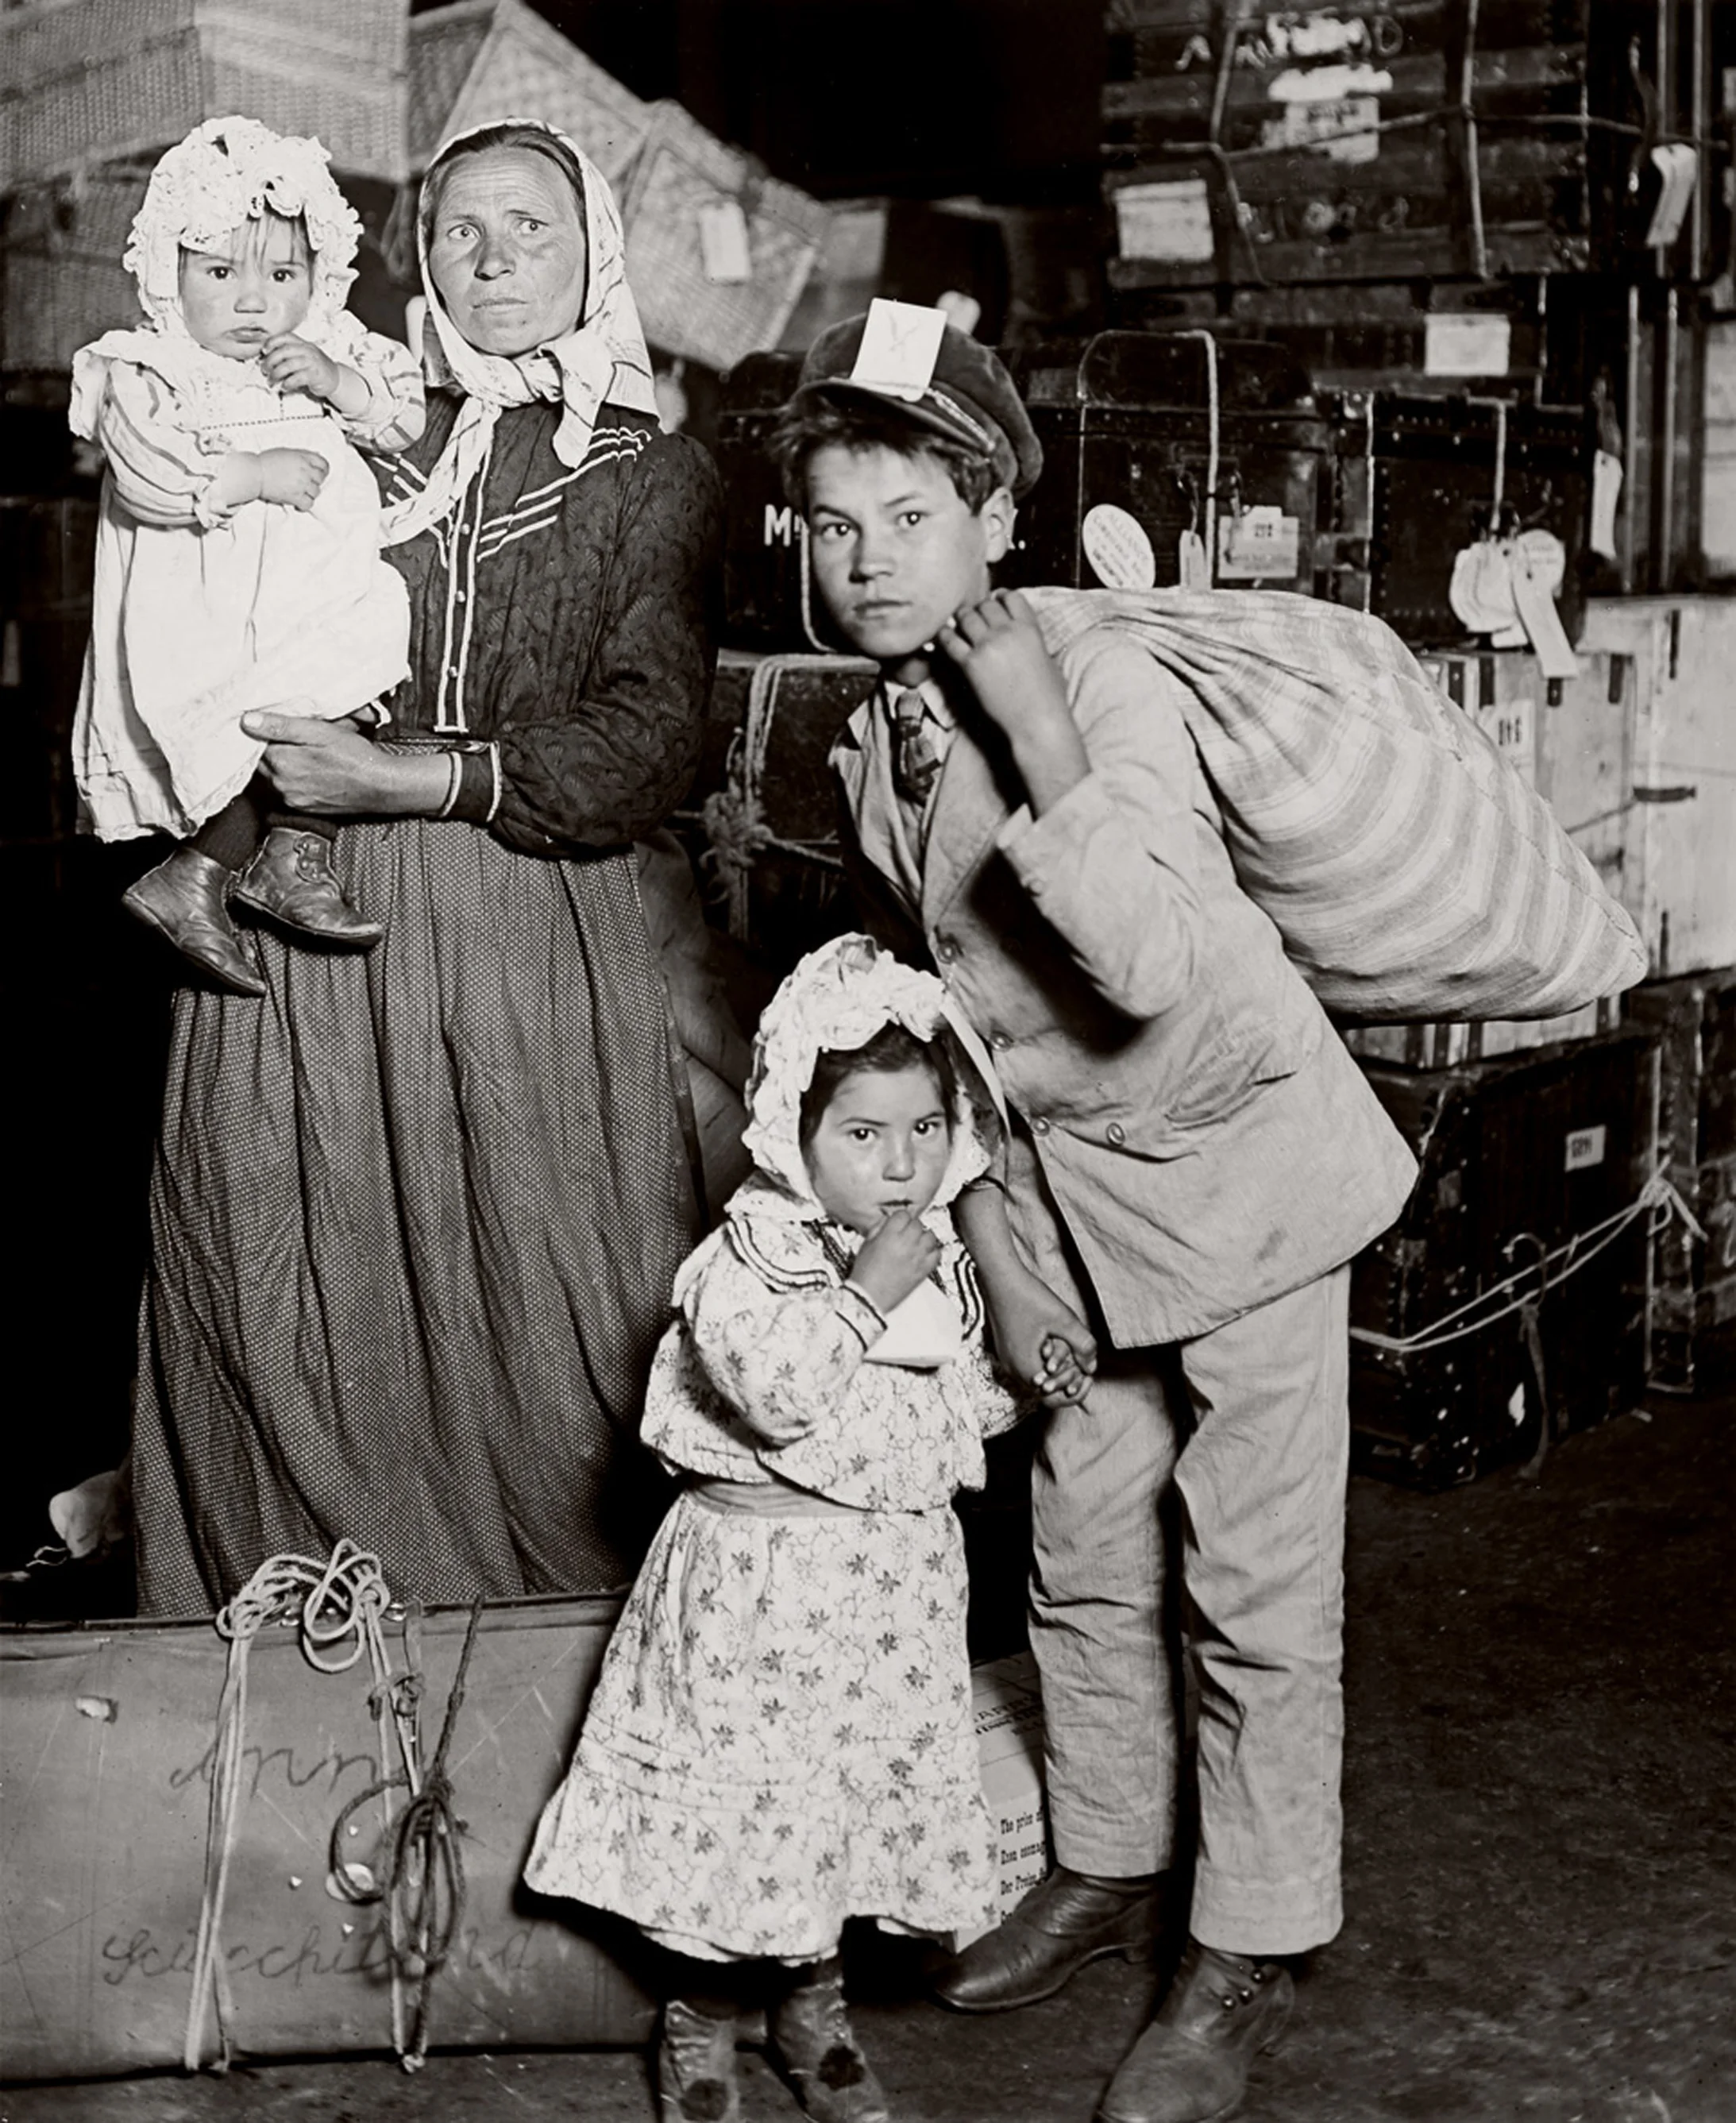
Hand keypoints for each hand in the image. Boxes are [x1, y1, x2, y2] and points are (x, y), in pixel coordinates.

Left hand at [242, 705, 446, 816]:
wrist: (380, 786)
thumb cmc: (354, 756)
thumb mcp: (319, 731)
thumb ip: (281, 726)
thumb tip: (246, 720)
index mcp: (282, 762)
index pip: (254, 744)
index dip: (265, 732)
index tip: (279, 726)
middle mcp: (281, 784)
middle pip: (263, 761)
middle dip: (275, 748)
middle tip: (299, 738)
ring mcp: (291, 799)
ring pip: (275, 776)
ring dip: (285, 764)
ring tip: (309, 754)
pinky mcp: (302, 808)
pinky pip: (288, 790)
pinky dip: (294, 779)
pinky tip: (313, 770)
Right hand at [256, 447, 328, 509]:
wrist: (255, 473)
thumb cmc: (266, 462)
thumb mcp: (286, 452)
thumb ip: (301, 456)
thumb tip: (311, 460)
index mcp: (302, 457)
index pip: (324, 464)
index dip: (323, 470)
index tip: (319, 473)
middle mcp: (304, 470)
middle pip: (321, 479)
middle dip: (315, 481)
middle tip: (307, 483)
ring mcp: (301, 484)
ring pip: (316, 492)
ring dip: (310, 493)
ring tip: (301, 492)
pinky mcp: (295, 496)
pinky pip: (309, 503)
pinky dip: (305, 504)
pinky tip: (299, 502)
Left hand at [261, 333, 341, 401]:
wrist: (336, 379)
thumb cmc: (317, 369)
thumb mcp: (304, 356)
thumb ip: (289, 355)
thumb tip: (267, 359)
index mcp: (303, 344)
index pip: (285, 337)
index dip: (272, 342)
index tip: (264, 350)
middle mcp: (308, 351)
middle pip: (284, 351)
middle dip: (270, 361)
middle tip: (264, 369)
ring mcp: (312, 362)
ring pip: (289, 365)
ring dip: (276, 374)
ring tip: (271, 381)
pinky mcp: (315, 376)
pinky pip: (297, 378)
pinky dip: (288, 383)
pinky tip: (284, 387)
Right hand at [847, 1208, 942, 1315]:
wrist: (869, 1297)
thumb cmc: (865, 1274)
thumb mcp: (866, 1244)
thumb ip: (878, 1228)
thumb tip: (887, 1220)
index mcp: (889, 1235)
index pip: (903, 1214)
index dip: (900, 1217)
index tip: (899, 1222)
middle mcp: (906, 1243)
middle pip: (918, 1224)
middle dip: (911, 1226)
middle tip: (906, 1233)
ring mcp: (917, 1256)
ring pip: (930, 1236)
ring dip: (923, 1237)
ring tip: (916, 1242)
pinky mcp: (924, 1269)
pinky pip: (937, 1254)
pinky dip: (932, 1252)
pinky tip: (924, 1254)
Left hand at [936, 589, 1086, 812]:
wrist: (1038, 720)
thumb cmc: (1048, 697)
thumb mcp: (1047, 658)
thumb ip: (1032, 640)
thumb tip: (1022, 636)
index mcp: (1030, 628)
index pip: (1011, 596)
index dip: (999, 598)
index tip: (993, 604)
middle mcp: (1008, 631)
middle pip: (985, 605)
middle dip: (978, 610)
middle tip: (973, 620)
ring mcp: (988, 646)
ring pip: (966, 617)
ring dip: (961, 620)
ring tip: (958, 627)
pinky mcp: (971, 664)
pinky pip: (950, 640)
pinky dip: (944, 636)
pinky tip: (943, 638)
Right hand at [985, 1272, 1098, 1401]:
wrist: (999, 1277)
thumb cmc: (1029, 1296)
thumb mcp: (1064, 1319)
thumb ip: (1083, 1345)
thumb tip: (1092, 1367)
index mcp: (1026, 1368)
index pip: (1053, 1400)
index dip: (1075, 1394)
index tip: (1089, 1377)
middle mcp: (1012, 1370)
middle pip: (1044, 1392)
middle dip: (1067, 1381)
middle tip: (1084, 1367)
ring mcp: (1006, 1360)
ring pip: (1036, 1379)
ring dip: (1055, 1372)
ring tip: (1073, 1357)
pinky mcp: (1005, 1349)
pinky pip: (1027, 1366)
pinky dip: (1044, 1363)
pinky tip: (1056, 1347)